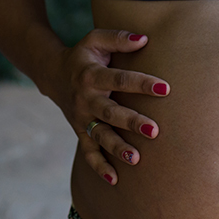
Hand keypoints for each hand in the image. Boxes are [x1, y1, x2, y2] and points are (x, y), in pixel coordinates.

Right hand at [49, 29, 168, 184]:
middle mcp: (85, 99)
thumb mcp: (94, 40)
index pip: (118, 79)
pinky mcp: (80, 131)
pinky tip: (115, 180)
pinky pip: (88, 152)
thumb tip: (143, 39)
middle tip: (154, 130)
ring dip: (117, 148)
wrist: (53, 74)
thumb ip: (117, 38)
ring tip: (136, 159)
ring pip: (100, 135)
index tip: (165, 88)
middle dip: (131, 122)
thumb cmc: (84, 56)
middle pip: (109, 112)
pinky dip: (99, 167)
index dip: (141, 83)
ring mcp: (82, 118)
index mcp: (90, 75)